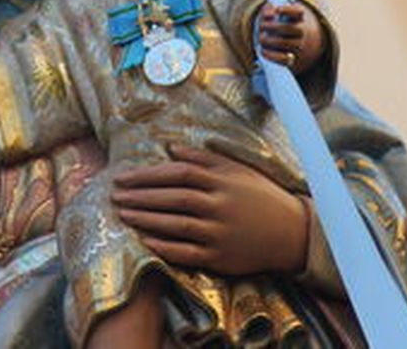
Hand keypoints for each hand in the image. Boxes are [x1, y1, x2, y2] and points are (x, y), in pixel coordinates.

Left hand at [110, 144, 308, 275]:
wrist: (292, 233)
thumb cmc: (261, 196)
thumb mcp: (237, 170)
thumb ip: (204, 159)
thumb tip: (171, 148)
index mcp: (222, 181)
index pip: (178, 174)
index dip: (148, 175)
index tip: (123, 176)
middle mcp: (219, 206)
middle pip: (173, 199)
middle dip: (140, 197)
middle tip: (114, 195)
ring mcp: (220, 234)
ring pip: (176, 226)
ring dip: (146, 220)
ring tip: (123, 214)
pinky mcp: (220, 258)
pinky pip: (187, 254)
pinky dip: (165, 248)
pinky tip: (145, 241)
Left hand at [256, 0, 322, 72]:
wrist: (279, 40)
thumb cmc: (272, 22)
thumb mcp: (270, 13)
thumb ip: (267, 10)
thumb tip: (268, 14)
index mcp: (297, 16)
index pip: (298, 11)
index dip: (288, 10)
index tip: (277, 10)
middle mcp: (301, 30)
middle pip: (294, 29)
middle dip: (275, 28)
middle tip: (261, 26)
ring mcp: (297, 45)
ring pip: (291, 44)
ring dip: (272, 41)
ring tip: (261, 37)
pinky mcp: (291, 58)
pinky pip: (285, 60)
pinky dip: (273, 56)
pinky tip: (262, 51)